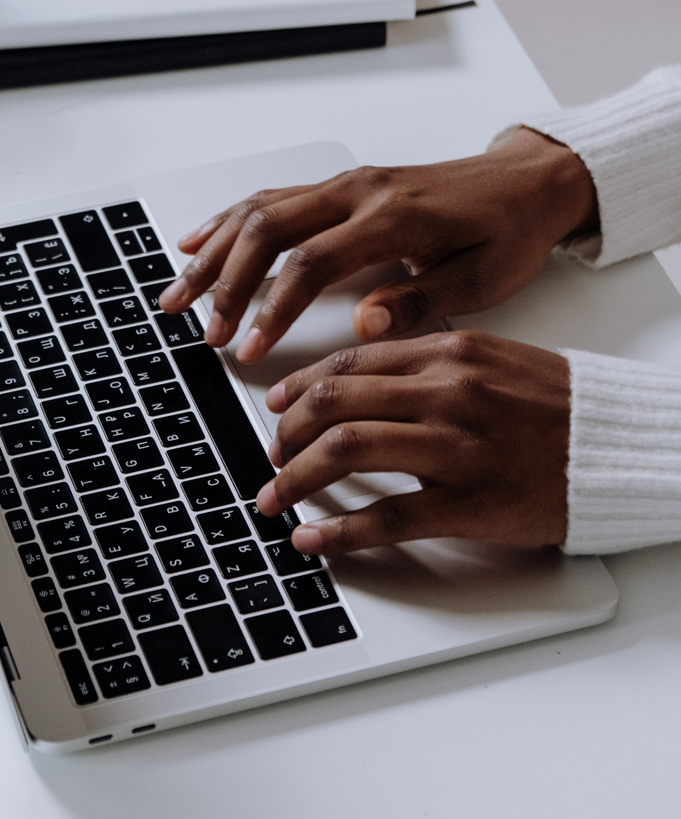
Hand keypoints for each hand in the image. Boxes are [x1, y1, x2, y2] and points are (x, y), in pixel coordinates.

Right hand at [159, 128, 597, 362]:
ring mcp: (345, 184)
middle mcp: (359, 192)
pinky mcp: (340, 187)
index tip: (249, 349)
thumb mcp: (482, 279)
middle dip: (226, 283)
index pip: (311, 262)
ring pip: (259, 210)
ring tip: (178, 292)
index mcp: (392, 218)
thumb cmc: (506, 233)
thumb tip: (363, 323)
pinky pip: (272, 198)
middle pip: (268, 230)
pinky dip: (229, 221)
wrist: (525, 184)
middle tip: (205, 330)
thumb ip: (419, 300)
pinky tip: (200, 241)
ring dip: (214, 253)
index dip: (272, 308)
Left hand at [254, 330, 570, 553]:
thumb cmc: (552, 405)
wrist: (619, 445)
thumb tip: (356, 381)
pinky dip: (340, 530)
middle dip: (287, 434)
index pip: (348, 363)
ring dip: (297, 477)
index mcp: (447, 353)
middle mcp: (446, 392)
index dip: (298, 387)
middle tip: (273, 456)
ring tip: (276, 496)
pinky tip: (313, 539)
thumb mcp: (487, 360)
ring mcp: (457, 447)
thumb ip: (422, 365)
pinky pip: (389, 516)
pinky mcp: (472, 503)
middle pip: (335, 404)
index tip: (275, 406)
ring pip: (348, 451)